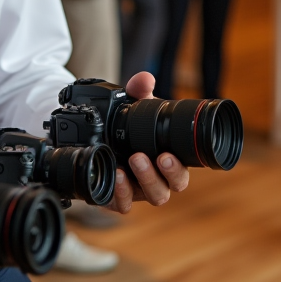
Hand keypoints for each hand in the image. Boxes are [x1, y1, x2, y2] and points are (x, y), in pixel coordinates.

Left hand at [106, 72, 189, 213]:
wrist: (100, 139)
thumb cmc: (128, 128)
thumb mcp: (133, 107)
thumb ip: (139, 92)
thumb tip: (145, 78)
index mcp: (165, 163)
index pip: (180, 173)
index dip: (178, 168)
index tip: (168, 154)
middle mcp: (154, 180)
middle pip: (168, 189)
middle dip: (165, 174)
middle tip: (158, 157)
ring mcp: (136, 191)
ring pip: (150, 197)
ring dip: (145, 179)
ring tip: (133, 160)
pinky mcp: (117, 197)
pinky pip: (123, 203)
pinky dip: (120, 192)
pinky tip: (116, 174)